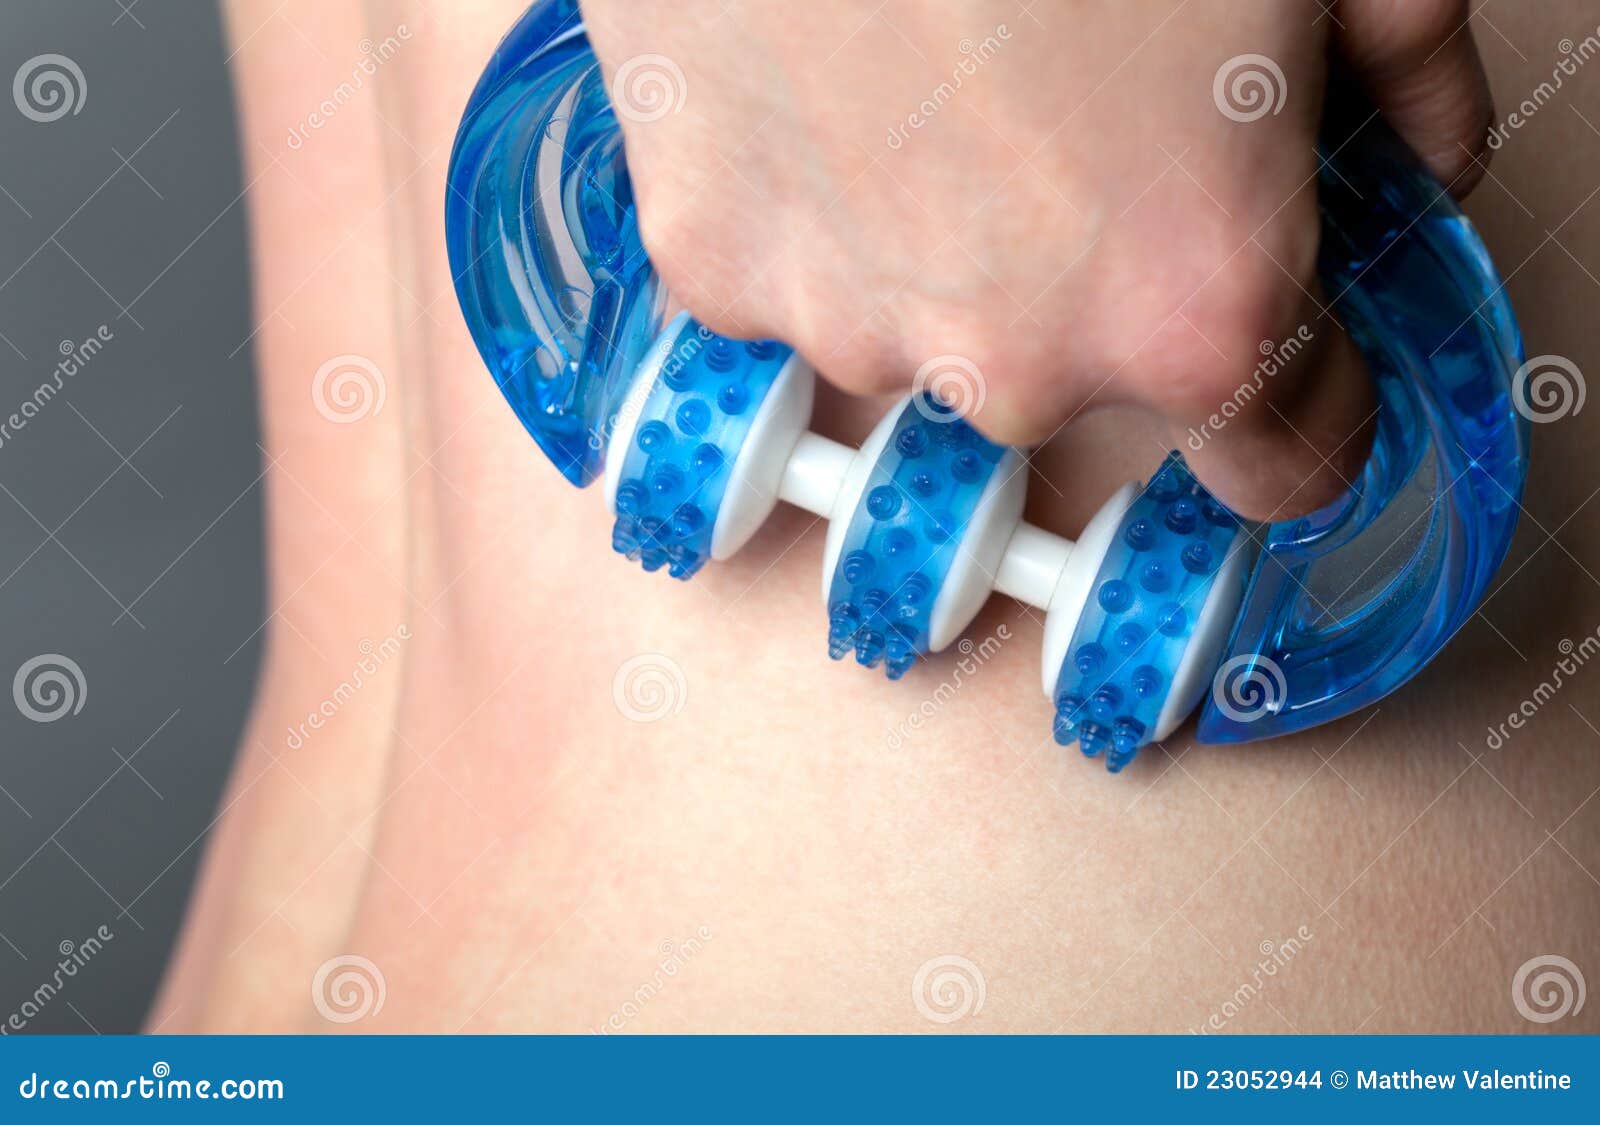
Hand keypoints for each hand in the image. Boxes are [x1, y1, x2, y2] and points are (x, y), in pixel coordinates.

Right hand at [578, 0, 1491, 517]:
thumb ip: (1406, 82)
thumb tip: (1414, 157)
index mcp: (1190, 300)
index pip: (1280, 462)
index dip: (1294, 396)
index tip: (1277, 349)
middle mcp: (1006, 358)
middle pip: (1077, 390)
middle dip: (1088, 287)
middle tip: (1072, 125)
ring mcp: (839, 320)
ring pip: (917, 330)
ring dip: (935, 241)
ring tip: (932, 75)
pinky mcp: (709, 258)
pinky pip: (793, 271)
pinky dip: (816, 204)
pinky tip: (828, 81)